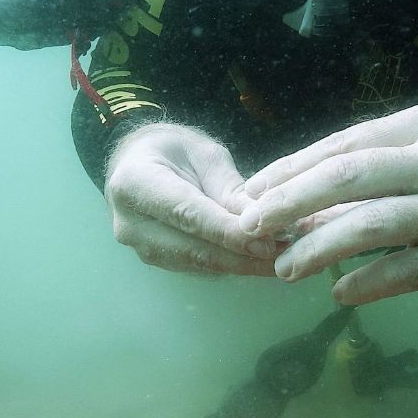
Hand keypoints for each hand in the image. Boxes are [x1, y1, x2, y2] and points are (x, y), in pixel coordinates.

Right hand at [102, 123, 277, 276]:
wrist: (138, 163)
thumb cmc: (173, 150)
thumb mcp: (203, 153)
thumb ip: (228, 188)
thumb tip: (261, 220)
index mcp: (135, 183)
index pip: (188, 214)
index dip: (228, 233)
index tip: (266, 243)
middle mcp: (131, 223)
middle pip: (192, 249)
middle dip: (241, 257)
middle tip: (286, 256)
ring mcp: (140, 247)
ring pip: (197, 264)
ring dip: (241, 265)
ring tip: (282, 258)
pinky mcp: (157, 261)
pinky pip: (198, 267)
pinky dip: (230, 265)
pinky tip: (260, 259)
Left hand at [236, 103, 417, 305]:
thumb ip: (368, 172)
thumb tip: (290, 200)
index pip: (344, 144)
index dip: (291, 169)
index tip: (251, 192)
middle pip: (350, 176)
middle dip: (292, 202)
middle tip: (252, 226)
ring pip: (372, 224)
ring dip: (319, 247)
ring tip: (284, 269)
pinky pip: (405, 270)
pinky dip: (367, 282)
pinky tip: (339, 292)